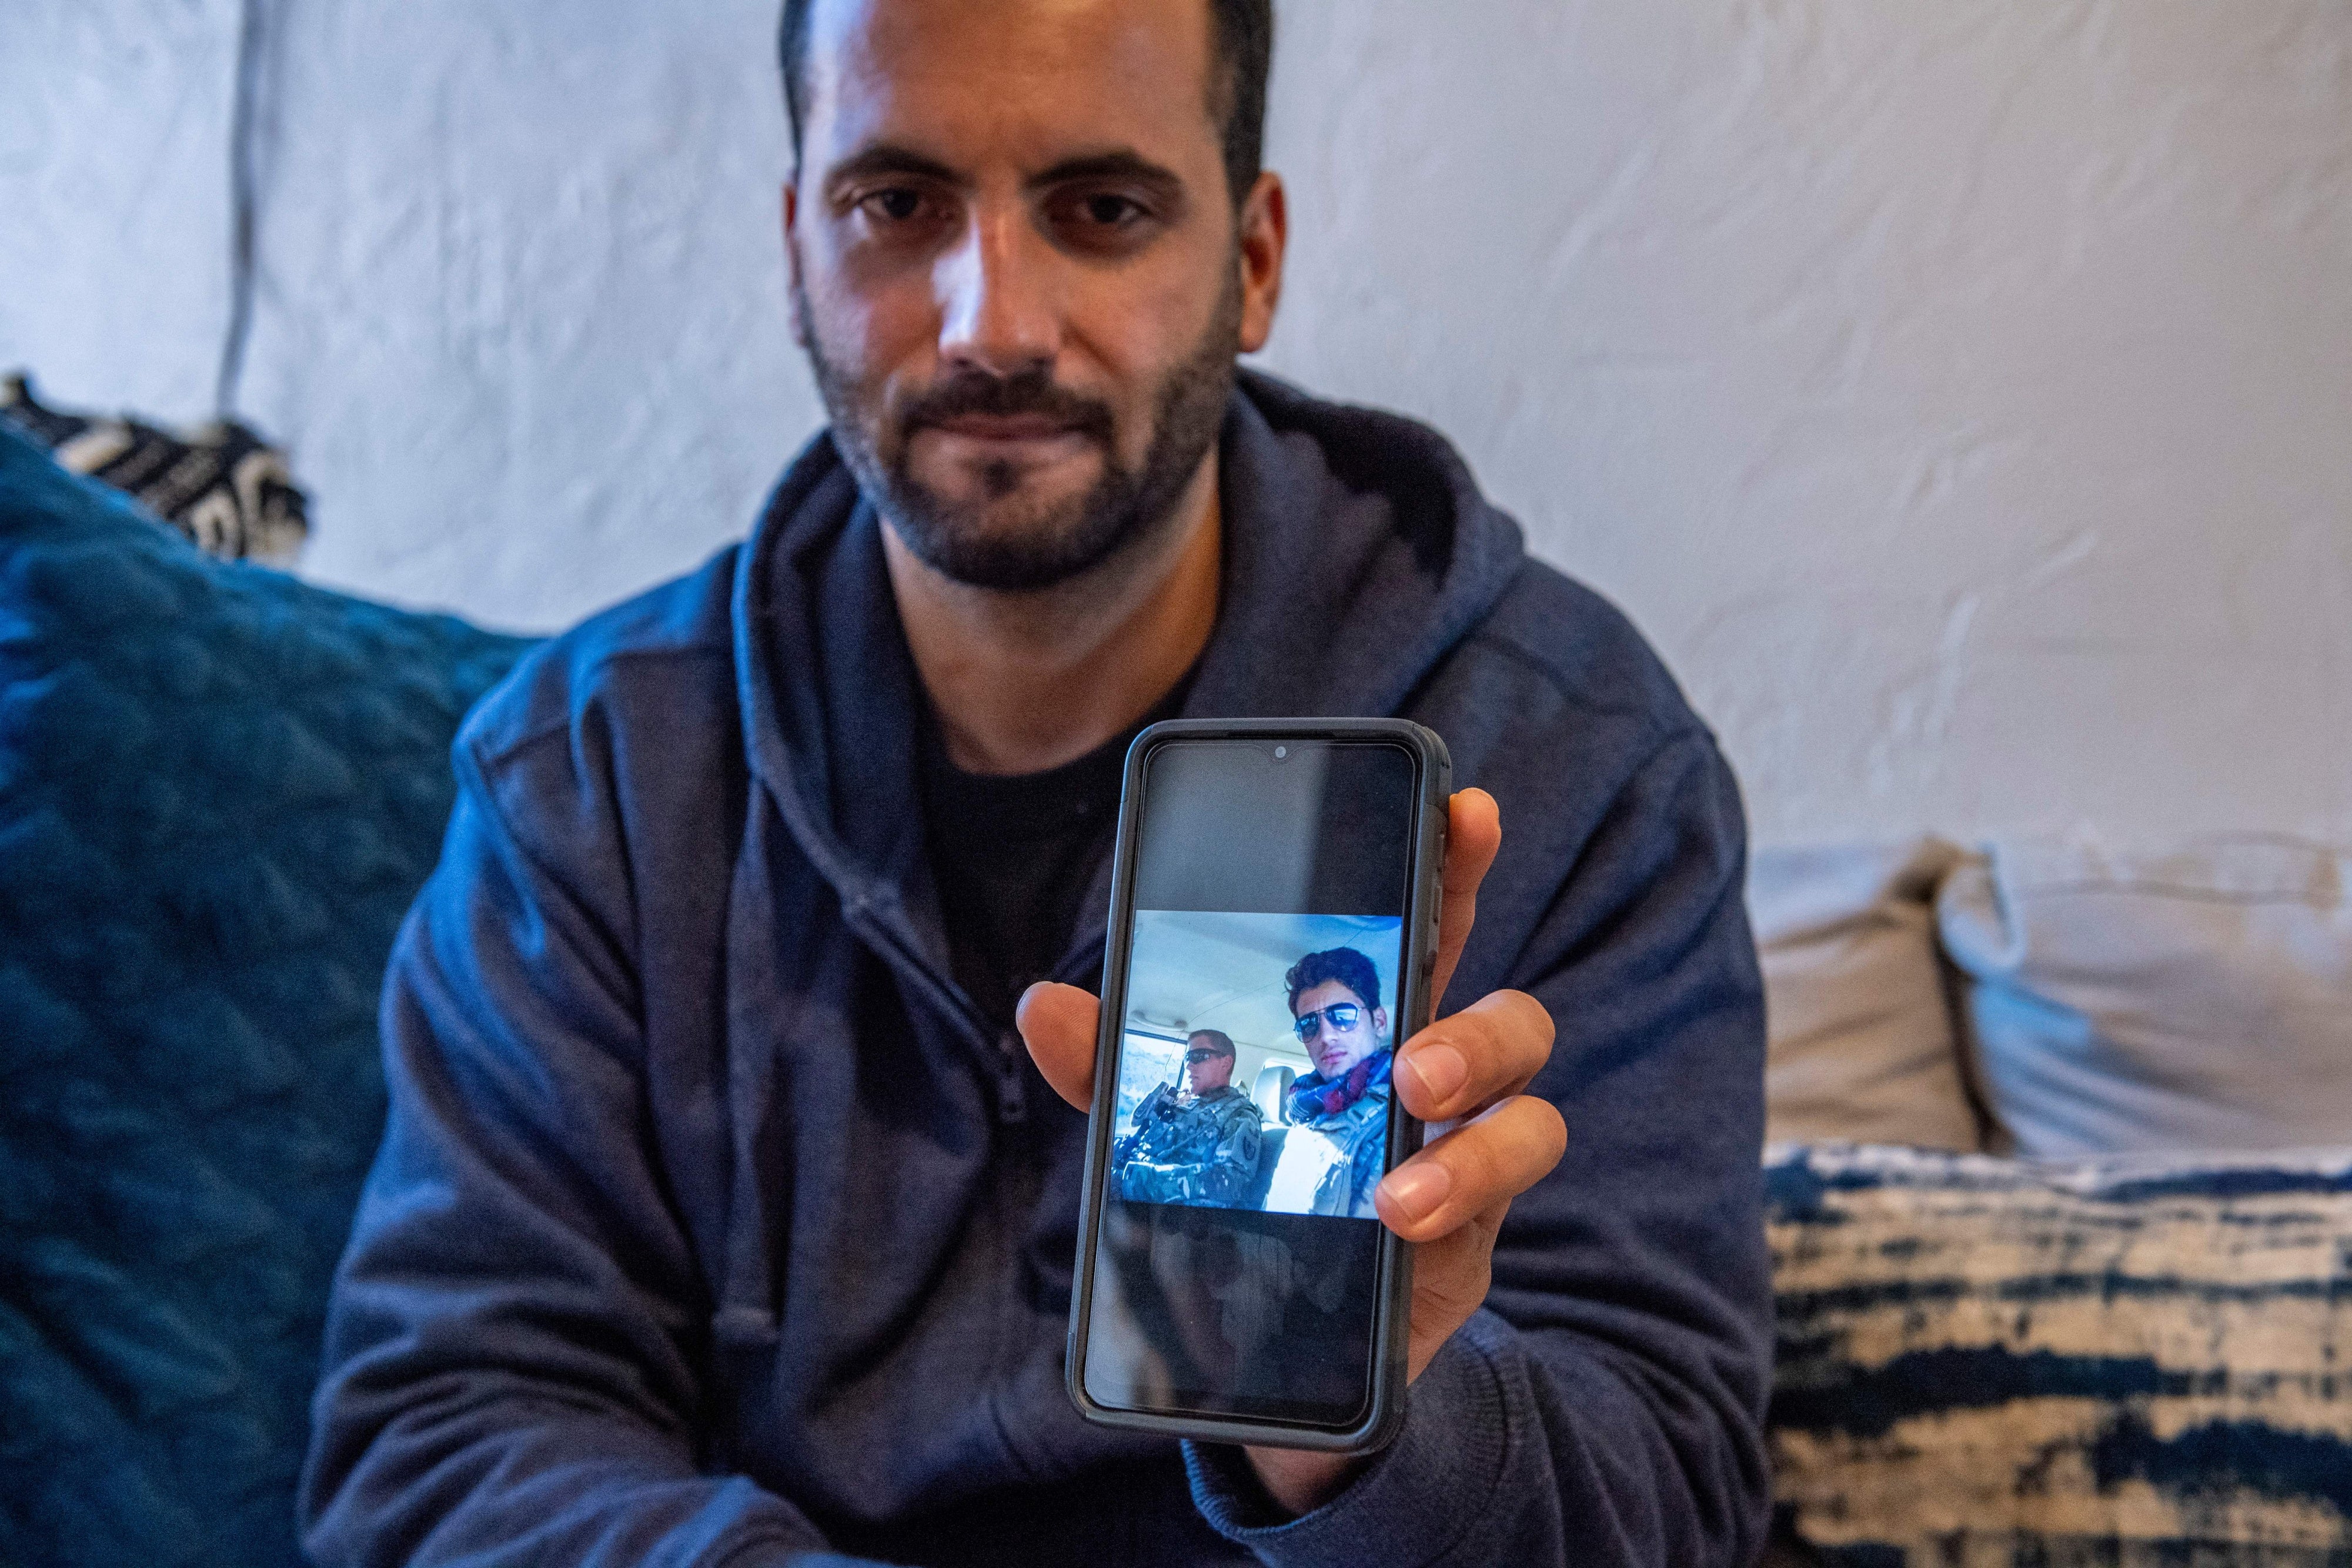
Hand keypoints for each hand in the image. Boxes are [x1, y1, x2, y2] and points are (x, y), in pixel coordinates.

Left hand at [1017, 788, 1564, 1516]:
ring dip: (1471, 1149)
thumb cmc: (1239, 1200)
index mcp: (1370, 1029)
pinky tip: (1399, 1234)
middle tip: (1412, 1067)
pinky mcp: (1470, 1246)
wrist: (1267, 1349)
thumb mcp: (1163, 1128)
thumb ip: (1111, 1068)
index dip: (1454, 863)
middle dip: (1481, 1029)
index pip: (1428, 925)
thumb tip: (1042, 1004)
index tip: (1466, 807)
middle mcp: (1437, 1085)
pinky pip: (1501, 1215)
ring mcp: (1465, 1163)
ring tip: (1395, 1191)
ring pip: (1532, 1118)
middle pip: (1511, 1016)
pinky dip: (1457, 1211)